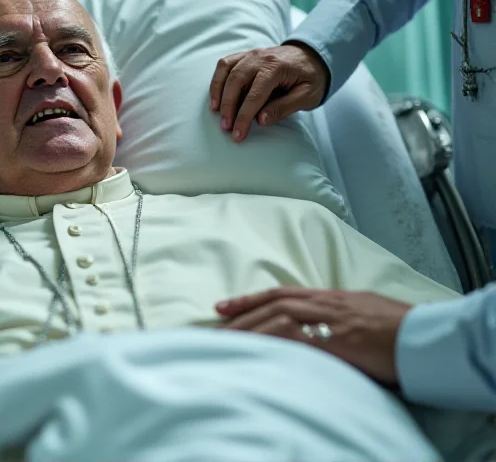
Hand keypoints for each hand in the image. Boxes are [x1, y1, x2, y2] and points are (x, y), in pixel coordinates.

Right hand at [209, 42, 329, 141]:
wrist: (314, 55)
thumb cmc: (312, 78)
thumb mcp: (307, 96)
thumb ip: (284, 107)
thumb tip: (261, 120)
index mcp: (277, 67)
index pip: (255, 94)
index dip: (244, 116)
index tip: (238, 134)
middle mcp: (261, 57)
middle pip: (236, 81)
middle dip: (228, 106)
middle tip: (225, 127)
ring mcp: (251, 54)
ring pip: (227, 71)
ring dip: (218, 92)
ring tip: (216, 112)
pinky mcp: (245, 55)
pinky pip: (225, 64)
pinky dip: (217, 79)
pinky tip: (216, 96)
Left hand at [215, 287, 412, 384]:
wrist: (427, 337)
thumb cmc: (400, 328)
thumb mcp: (363, 314)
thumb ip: (337, 319)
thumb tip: (320, 332)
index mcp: (331, 298)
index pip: (282, 293)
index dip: (251, 298)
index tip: (225, 306)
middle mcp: (326, 303)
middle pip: (274, 302)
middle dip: (242, 312)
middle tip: (215, 322)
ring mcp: (331, 320)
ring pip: (279, 315)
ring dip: (251, 326)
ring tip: (227, 338)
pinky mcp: (338, 340)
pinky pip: (299, 338)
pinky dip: (274, 340)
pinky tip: (256, 349)